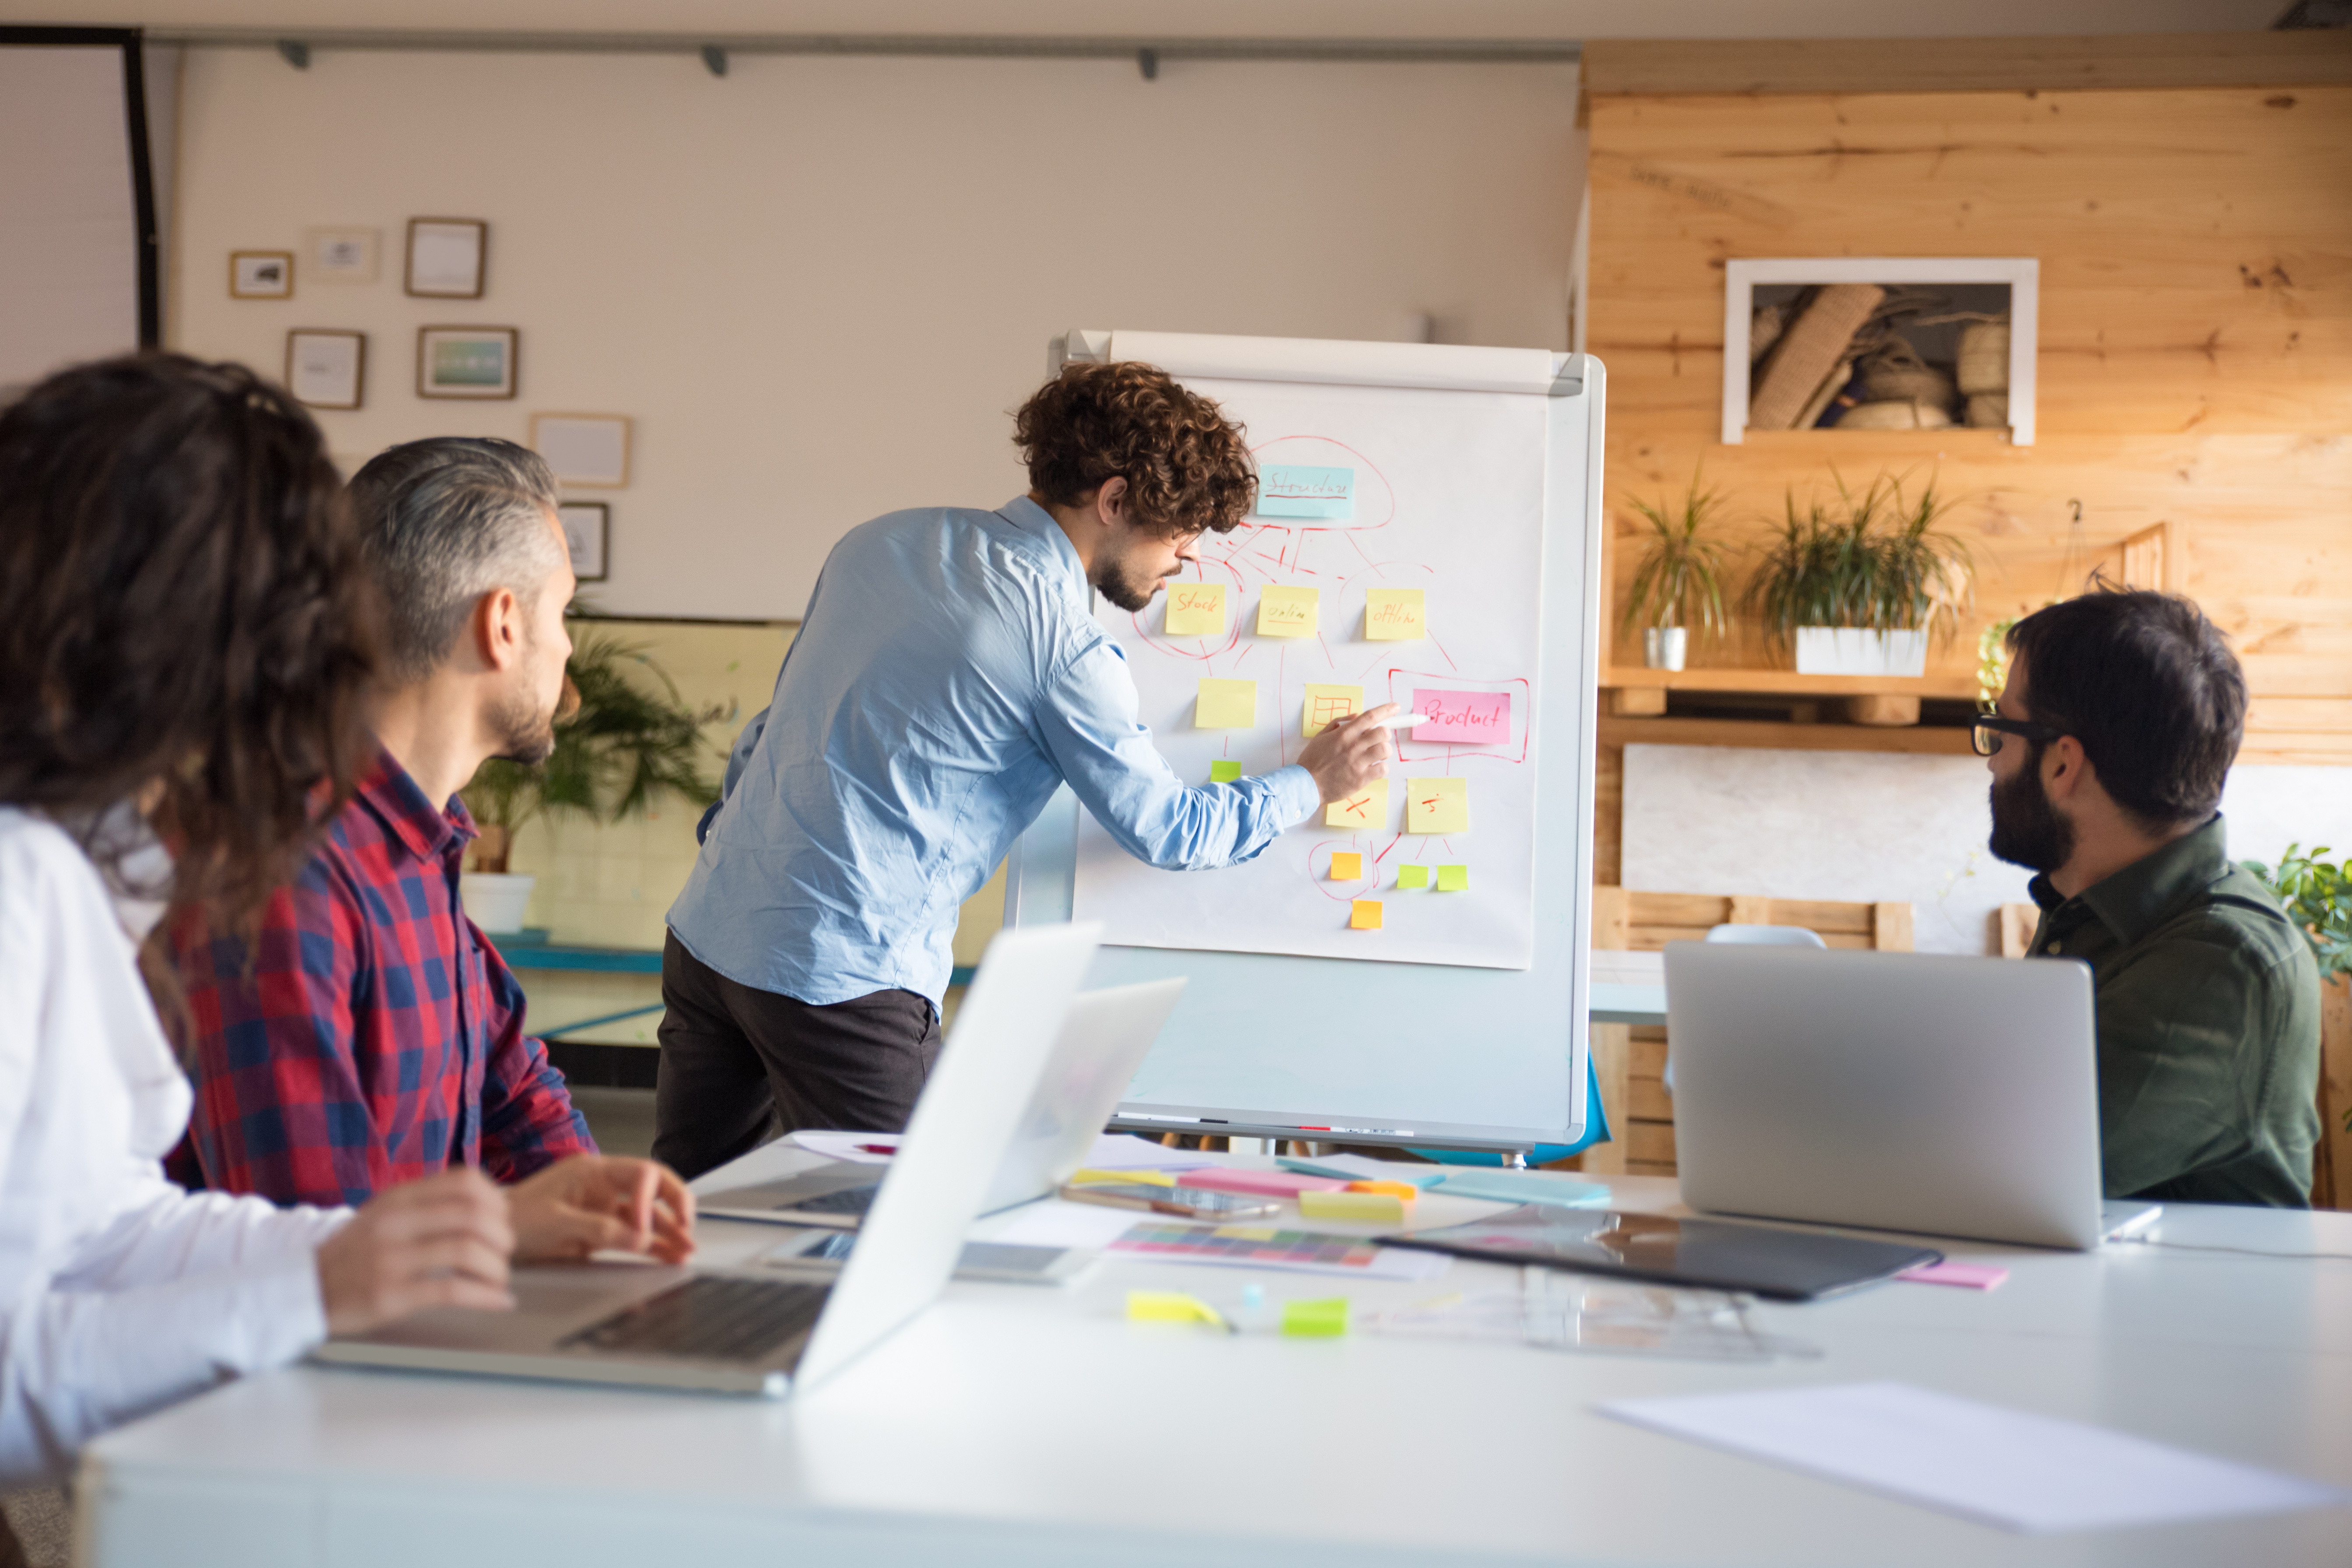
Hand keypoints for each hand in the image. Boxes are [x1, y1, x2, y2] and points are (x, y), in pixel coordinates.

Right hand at [315, 1168, 514, 1334]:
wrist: (303, 1287)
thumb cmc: (356, 1253)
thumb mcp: (387, 1215)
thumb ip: (431, 1205)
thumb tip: (495, 1204)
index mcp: (399, 1197)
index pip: (464, 1181)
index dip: (496, 1199)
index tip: (503, 1218)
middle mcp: (395, 1222)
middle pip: (473, 1215)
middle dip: (502, 1235)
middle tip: (505, 1252)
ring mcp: (390, 1258)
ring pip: (466, 1251)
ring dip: (497, 1268)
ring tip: (499, 1279)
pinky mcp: (389, 1294)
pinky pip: (452, 1290)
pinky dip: (485, 1296)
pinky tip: (499, 1301)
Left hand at [508, 1155, 696, 1264]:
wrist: (490, 1237)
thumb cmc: (515, 1220)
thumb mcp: (556, 1223)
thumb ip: (599, 1229)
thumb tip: (639, 1238)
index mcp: (593, 1171)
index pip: (640, 1174)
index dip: (649, 1200)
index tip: (641, 1228)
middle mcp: (604, 1185)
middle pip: (654, 1187)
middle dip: (675, 1205)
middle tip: (688, 1227)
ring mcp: (604, 1207)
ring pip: (647, 1215)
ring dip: (668, 1231)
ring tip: (686, 1250)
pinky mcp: (602, 1229)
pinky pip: (634, 1235)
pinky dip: (652, 1245)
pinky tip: (668, 1256)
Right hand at [1298, 702, 1398, 804]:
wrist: (1305, 784)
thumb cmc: (1312, 761)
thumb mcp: (1320, 736)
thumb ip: (1338, 723)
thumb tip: (1356, 716)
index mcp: (1343, 734)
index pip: (1369, 717)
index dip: (1385, 710)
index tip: (1395, 707)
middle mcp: (1353, 747)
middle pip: (1382, 732)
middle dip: (1384, 734)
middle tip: (1377, 740)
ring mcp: (1358, 763)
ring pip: (1385, 750)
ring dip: (1384, 751)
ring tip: (1376, 755)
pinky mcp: (1361, 779)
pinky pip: (1382, 769)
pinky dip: (1381, 768)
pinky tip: (1373, 769)